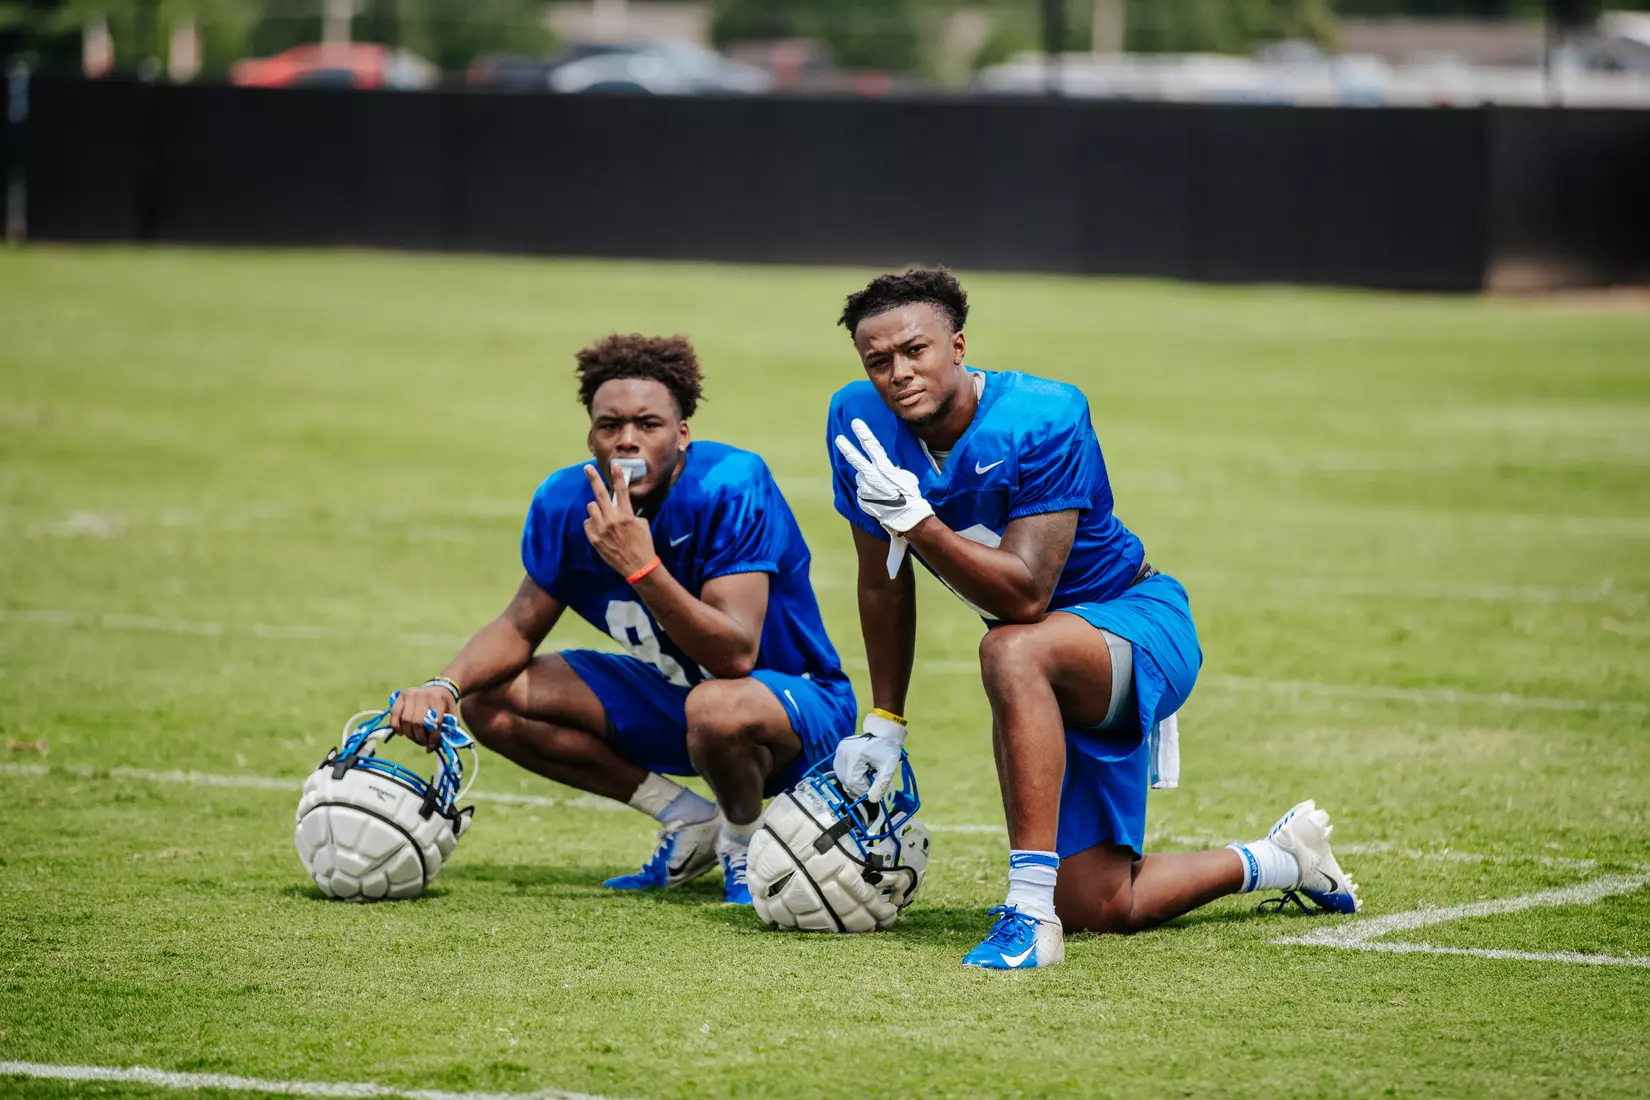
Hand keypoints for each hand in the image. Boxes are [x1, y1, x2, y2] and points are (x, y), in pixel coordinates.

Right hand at [388, 685, 458, 750]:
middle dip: (419, 737)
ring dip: (409, 734)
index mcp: (438, 700)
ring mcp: (410, 694)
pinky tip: (401, 733)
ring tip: (414, 738)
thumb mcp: (452, 712)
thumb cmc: (444, 704)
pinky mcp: (400, 696)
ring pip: (405, 720)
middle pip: (417, 723)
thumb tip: (443, 744)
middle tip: (422, 743)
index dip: (433, 738)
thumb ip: (451, 727)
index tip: (432, 746)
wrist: (437, 687)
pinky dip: (396, 726)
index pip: (435, 722)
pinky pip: (394, 714)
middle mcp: (423, 696)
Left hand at [583, 460, 657, 576]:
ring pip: (591, 507)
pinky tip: (600, 530)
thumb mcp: (642, 524)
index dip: (618, 476)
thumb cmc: (643, 544)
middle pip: (600, 494)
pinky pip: (587, 522)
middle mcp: (612, 520)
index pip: (621, 491)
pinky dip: (593, 523)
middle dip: (594, 478)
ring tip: (603, 516)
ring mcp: (601, 529)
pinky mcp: (594, 538)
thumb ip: (629, 513)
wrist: (637, 566)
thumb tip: (620, 506)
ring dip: (596, 509)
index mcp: (626, 515)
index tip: (615, 464)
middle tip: (587, 468)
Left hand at [833, 418, 933, 535]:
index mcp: (883, 467)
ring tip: (884, 491)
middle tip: (839, 438)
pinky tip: (881, 499)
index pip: (871, 445)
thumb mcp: (905, 477)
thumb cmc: (909, 496)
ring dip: (870, 481)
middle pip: (855, 458)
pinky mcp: (862, 499)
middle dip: (846, 447)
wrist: (905, 517)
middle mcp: (871, 476)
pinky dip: (870, 493)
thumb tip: (882, 469)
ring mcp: (864, 488)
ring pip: (863, 478)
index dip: (863, 433)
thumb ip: (890, 470)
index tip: (855, 423)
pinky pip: (864, 491)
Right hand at [833, 710, 907, 799]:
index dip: (862, 790)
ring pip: (841, 776)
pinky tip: (859, 773)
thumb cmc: (888, 749)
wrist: (883, 733)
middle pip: (846, 780)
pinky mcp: (839, 751)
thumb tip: (872, 800)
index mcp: (855, 755)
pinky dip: (848, 775)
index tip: (873, 791)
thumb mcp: (889, 767)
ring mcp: (839, 751)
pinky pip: (840, 770)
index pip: (853, 781)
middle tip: (871, 785)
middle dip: (858, 787)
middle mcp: (843, 752)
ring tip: (866, 778)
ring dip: (853, 782)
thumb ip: (881, 784)